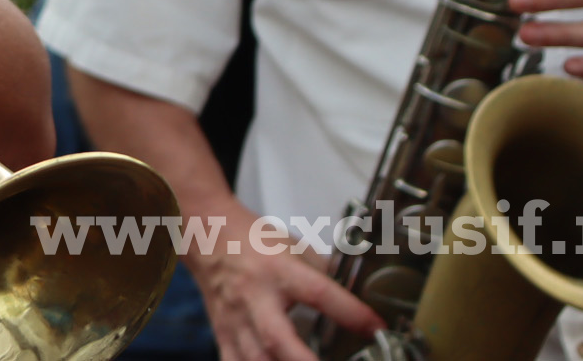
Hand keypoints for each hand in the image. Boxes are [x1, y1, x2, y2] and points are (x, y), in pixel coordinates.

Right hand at [186, 206, 382, 360]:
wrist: (207, 234)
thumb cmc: (252, 240)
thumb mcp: (295, 247)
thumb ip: (327, 273)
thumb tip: (360, 293)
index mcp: (278, 270)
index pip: (318, 292)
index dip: (350, 312)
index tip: (376, 327)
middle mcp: (255, 296)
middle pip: (278, 336)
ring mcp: (236, 318)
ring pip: (255, 357)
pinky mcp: (223, 331)